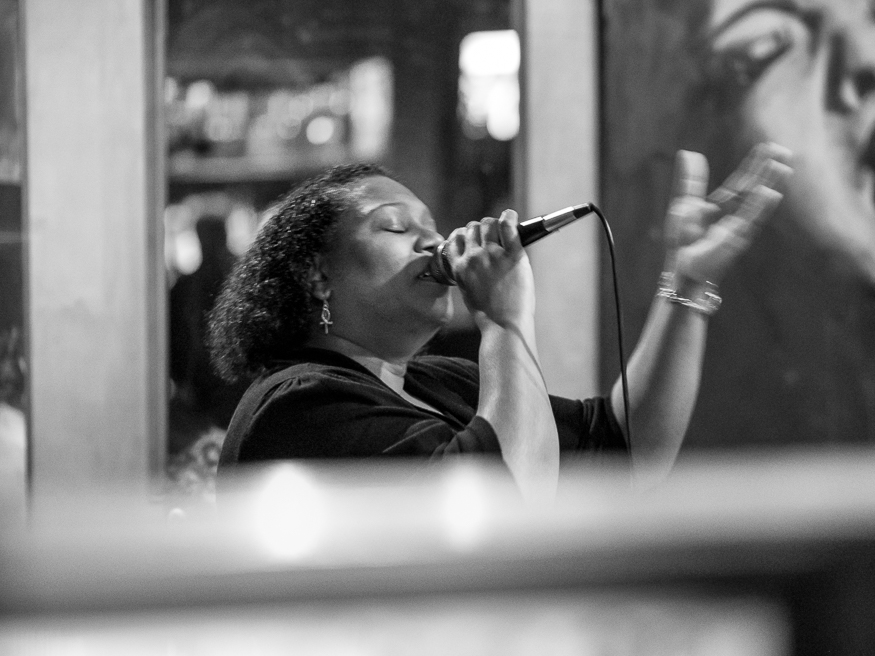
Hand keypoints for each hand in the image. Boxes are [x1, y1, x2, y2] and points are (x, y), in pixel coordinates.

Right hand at [445, 209, 535, 327]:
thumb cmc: (489, 314)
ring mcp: (493, 255)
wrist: (504, 325)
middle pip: (472, 228)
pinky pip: (508, 225)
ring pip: (488, 223)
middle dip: (481, 229)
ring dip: (494, 224)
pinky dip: (509, 217)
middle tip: (492, 235)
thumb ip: (467, 273)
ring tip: (502, 229)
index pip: (455, 238)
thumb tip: (473, 261)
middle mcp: (473, 258)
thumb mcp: (467, 292)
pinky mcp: (513, 255)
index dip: (464, 235)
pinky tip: (511, 218)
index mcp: (460, 267)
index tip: (472, 238)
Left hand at [664, 142, 793, 285]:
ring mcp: (738, 226)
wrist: (683, 269)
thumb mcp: (685, 204)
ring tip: (783, 166)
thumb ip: (691, 180)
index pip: (742, 181)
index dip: (754, 164)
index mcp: (723, 205)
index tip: (766, 147)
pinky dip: (759, 206)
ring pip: (757, 201)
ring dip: (770, 184)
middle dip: (767, 170)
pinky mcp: (736, 239)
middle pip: (753, 188)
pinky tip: (771, 192)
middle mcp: (734, 214)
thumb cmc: (684, 241)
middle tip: (783, 149)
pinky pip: (749, 220)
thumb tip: (687, 152)